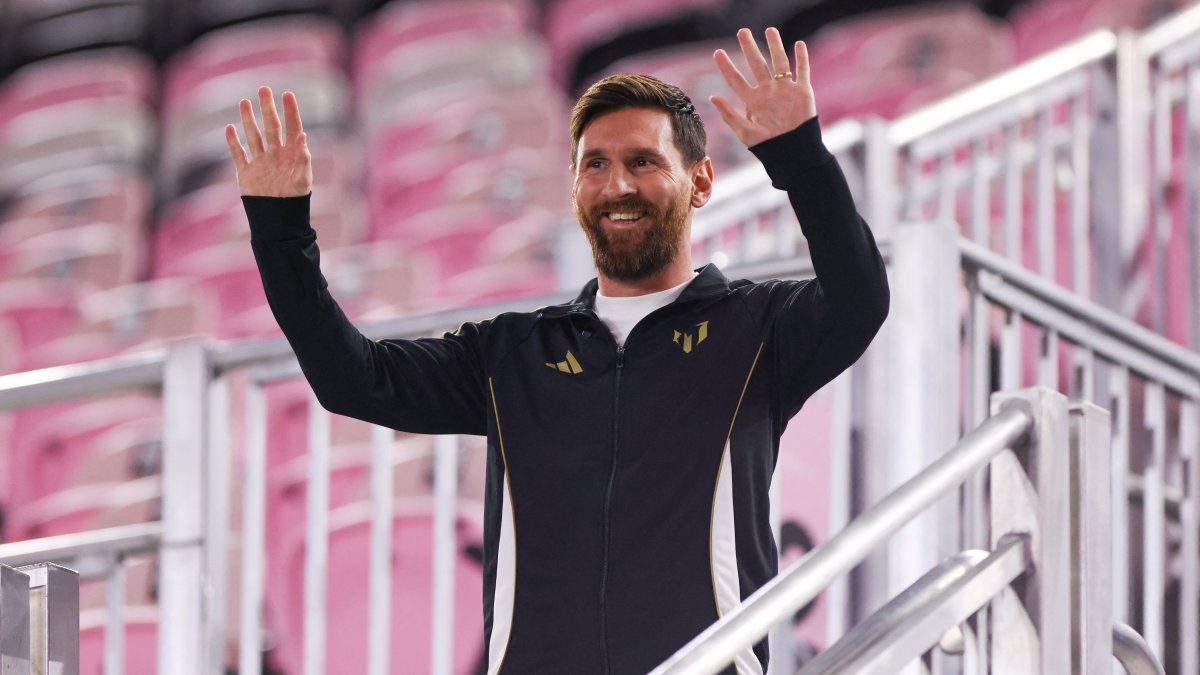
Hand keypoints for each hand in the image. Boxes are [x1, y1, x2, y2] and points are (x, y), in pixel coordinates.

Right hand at [225, 86, 312, 196]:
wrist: (278, 221)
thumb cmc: (295, 201)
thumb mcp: (302, 179)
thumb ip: (303, 158)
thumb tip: (302, 135)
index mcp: (292, 154)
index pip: (292, 127)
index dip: (290, 111)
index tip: (287, 94)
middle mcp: (276, 155)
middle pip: (271, 126)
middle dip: (267, 108)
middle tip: (263, 88)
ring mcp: (260, 162)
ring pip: (253, 136)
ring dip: (249, 120)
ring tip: (245, 102)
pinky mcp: (246, 172)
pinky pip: (238, 154)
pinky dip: (233, 142)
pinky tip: (229, 128)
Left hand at [711, 27, 816, 147]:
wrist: (793, 152)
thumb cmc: (767, 146)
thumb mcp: (744, 132)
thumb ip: (729, 114)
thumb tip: (712, 98)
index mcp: (752, 101)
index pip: (735, 79)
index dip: (726, 66)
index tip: (717, 52)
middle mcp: (767, 92)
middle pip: (757, 65)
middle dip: (749, 48)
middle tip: (742, 31)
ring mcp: (785, 90)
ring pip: (779, 62)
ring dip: (775, 46)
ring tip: (770, 30)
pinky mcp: (802, 92)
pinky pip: (802, 71)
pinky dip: (801, 58)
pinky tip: (798, 44)